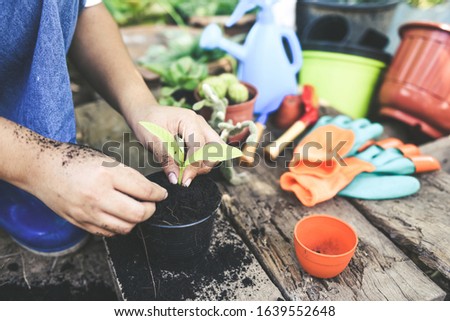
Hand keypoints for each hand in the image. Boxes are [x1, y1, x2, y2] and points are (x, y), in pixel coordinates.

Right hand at [30, 144, 166, 236]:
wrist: (41, 168)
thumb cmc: (74, 160)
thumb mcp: (104, 159)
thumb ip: (127, 176)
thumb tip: (149, 191)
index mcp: (107, 174)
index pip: (144, 191)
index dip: (158, 194)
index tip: (162, 194)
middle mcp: (98, 195)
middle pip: (139, 214)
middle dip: (151, 209)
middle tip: (151, 203)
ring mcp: (88, 212)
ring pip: (126, 227)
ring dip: (136, 220)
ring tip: (135, 209)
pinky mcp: (80, 223)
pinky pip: (109, 232)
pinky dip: (119, 226)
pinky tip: (118, 215)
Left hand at [130, 105, 223, 185]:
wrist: (144, 114)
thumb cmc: (147, 122)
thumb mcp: (153, 140)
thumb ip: (166, 159)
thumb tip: (175, 179)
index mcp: (189, 120)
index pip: (200, 146)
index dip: (193, 165)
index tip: (183, 180)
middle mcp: (200, 124)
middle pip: (217, 148)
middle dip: (205, 165)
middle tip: (188, 175)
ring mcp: (202, 130)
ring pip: (215, 152)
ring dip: (203, 165)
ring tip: (185, 172)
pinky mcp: (200, 137)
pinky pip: (208, 152)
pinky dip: (200, 163)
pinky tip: (186, 167)